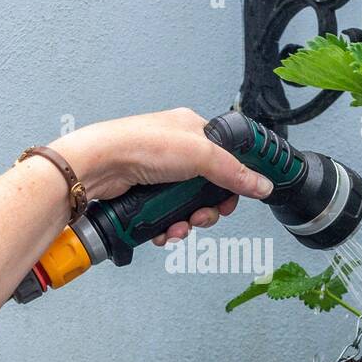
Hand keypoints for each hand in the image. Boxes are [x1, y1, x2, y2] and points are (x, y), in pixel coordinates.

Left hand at [54, 108, 273, 244]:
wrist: (99, 165)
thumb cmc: (139, 144)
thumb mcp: (200, 155)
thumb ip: (234, 172)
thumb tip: (261, 184)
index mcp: (194, 130)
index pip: (227, 158)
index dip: (233, 183)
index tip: (232, 200)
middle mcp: (177, 150)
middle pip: (208, 188)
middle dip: (207, 210)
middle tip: (204, 217)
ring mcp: (160, 173)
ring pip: (187, 206)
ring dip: (187, 222)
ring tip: (180, 227)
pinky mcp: (145, 193)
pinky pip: (167, 215)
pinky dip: (168, 227)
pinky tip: (164, 231)